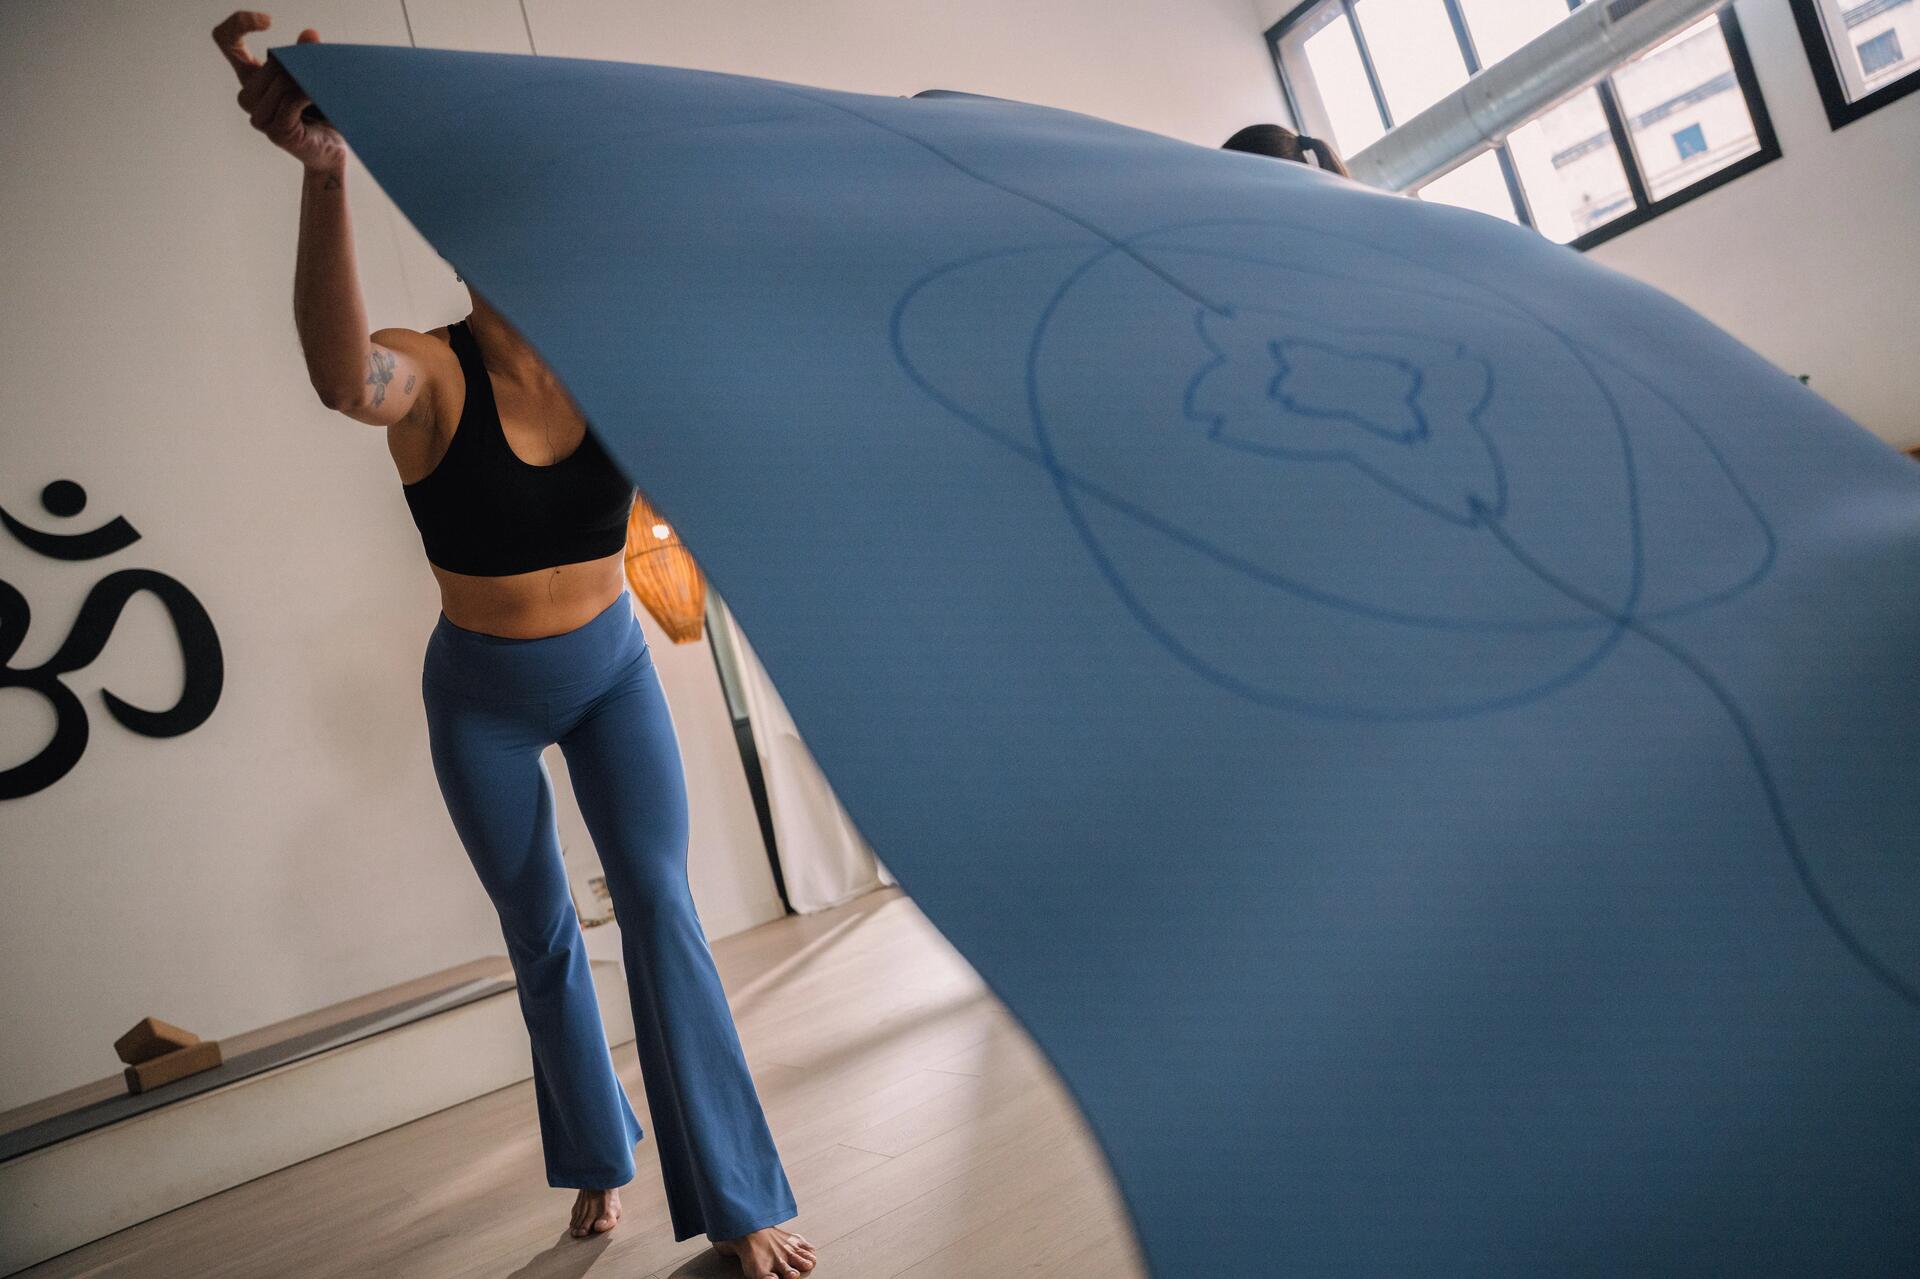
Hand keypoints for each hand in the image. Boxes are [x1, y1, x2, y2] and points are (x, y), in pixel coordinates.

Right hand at [212, 11, 342, 173]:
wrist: (332, 149)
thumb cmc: (320, 111)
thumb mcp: (312, 76)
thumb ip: (306, 55)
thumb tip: (309, 34)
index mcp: (251, 77)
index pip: (226, 40)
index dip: (238, 24)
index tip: (267, 20)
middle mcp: (250, 97)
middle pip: (265, 66)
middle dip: (293, 66)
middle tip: (316, 75)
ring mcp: (260, 118)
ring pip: (277, 86)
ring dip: (301, 83)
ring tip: (318, 89)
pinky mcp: (276, 133)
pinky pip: (289, 104)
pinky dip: (305, 96)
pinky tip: (316, 96)